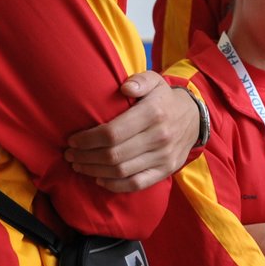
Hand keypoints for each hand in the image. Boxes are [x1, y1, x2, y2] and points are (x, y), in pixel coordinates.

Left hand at [65, 71, 198, 192]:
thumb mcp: (154, 81)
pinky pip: (137, 184)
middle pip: (114, 155)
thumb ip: (139, 80)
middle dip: (86, 157)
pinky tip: (99, 179)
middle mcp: (159, 137)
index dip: (88, 139)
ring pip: (121, 171)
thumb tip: (124, 87)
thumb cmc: (164, 99)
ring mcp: (163, 157)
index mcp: (153, 113)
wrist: (194, 118)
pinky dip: (115, 185)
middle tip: (70, 155)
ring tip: (79, 166)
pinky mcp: (166, 170)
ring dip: (94, 171)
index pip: (113, 133)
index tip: (73, 140)